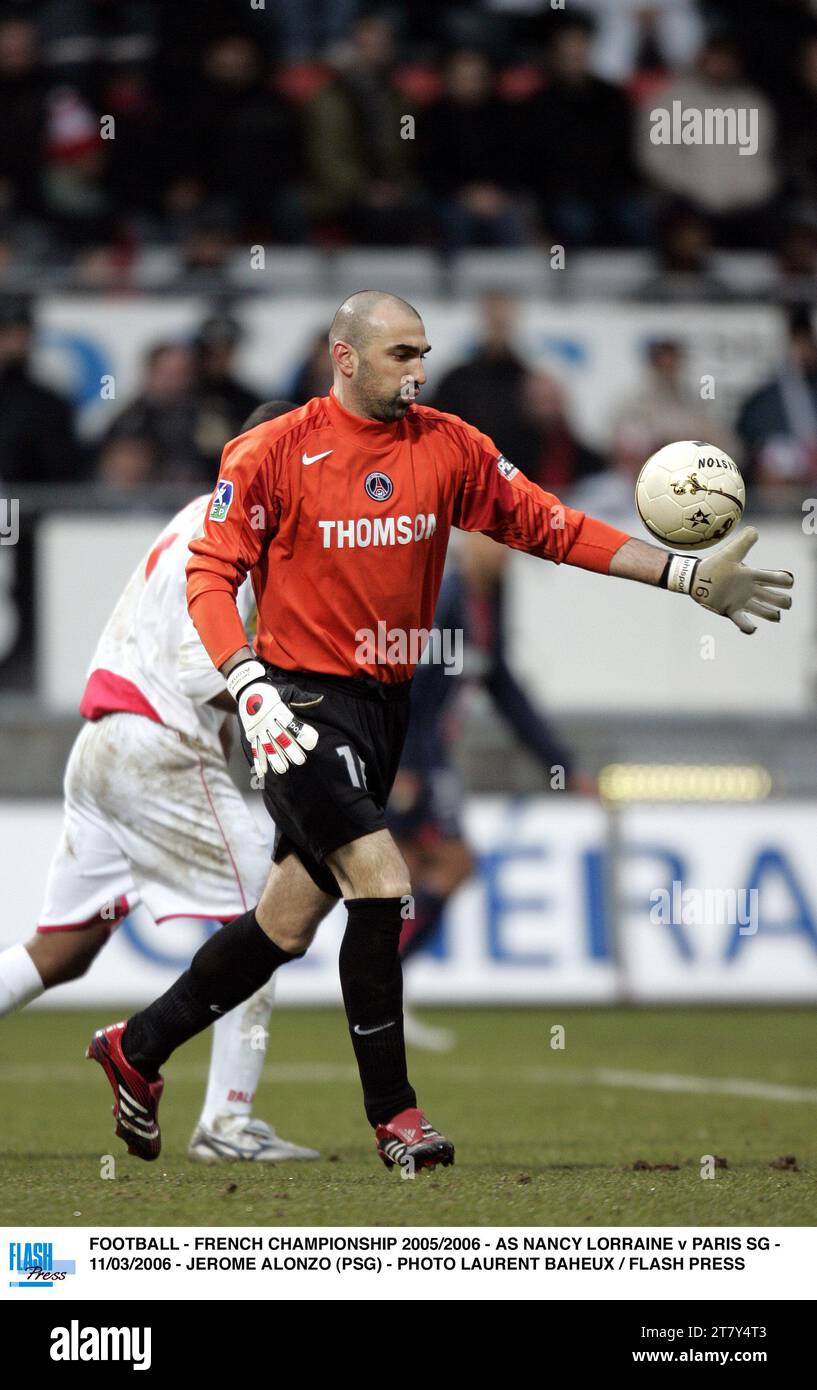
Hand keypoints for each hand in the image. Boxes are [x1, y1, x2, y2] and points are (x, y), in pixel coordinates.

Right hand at [226, 660, 321, 775]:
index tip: (311, 744)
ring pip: (266, 746)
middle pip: (279, 738)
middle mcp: (267, 720)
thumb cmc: (271, 690)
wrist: (247, 687)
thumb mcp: (287, 691)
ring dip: (274, 758)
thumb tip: (320, 699)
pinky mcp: (250, 733)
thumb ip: (302, 698)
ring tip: (283, 769)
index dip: (301, 734)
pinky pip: (254, 748)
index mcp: (278, 710)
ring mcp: (258, 728)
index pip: (291, 724)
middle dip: (289, 750)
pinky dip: (257, 760)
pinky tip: (262, 772)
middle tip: (300, 760)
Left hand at [666, 528, 792, 633]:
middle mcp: (750, 590)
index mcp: (752, 576)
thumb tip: (754, 530)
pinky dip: (748, 627)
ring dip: (771, 614)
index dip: (783, 580)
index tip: (788, 581)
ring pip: (763, 610)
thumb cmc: (714, 565)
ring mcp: (741, 601)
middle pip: (773, 597)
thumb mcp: (730, 553)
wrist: (696, 578)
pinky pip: (742, 622)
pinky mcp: (730, 611)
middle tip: (786, 602)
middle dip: (783, 600)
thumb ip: (743, 542)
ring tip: (776, 615)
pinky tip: (752, 628)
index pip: (773, 578)